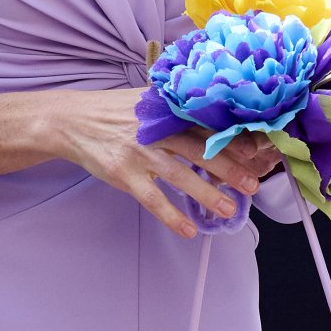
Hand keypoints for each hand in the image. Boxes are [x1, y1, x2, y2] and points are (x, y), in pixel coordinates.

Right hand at [59, 89, 280, 239]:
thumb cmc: (116, 111)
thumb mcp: (148, 100)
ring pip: (180, 176)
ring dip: (206, 194)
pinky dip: (171, 215)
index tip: (256, 152)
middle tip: (253, 185)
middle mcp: (156, 130)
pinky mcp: (123, 174)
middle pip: (200, 149)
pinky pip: (152, 198)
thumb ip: (177, 107)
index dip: (232, 139)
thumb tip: (217, 115)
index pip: (206, 124)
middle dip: (229, 168)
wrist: (73, 121)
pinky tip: (188, 230)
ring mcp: (140, 153)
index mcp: (166, 110)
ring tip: (228, 210)